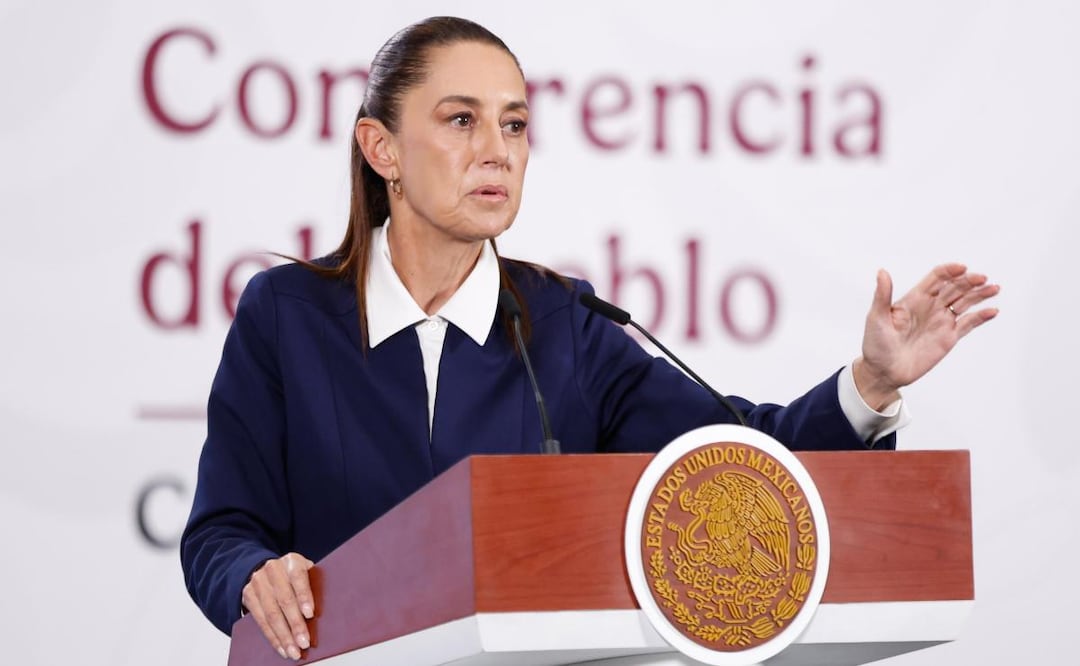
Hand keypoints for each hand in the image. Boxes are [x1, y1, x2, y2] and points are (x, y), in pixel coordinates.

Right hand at [241, 552, 315, 660]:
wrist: (264, 568)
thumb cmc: (294, 574)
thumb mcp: (305, 571)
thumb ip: (314, 583)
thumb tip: (330, 607)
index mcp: (292, 560)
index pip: (298, 578)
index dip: (304, 596)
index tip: (310, 614)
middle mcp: (273, 569)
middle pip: (284, 600)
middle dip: (295, 624)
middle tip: (304, 642)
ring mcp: (258, 582)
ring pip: (271, 614)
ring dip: (283, 636)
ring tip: (294, 651)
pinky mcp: (248, 596)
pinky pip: (260, 621)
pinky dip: (273, 637)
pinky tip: (282, 648)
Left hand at [854, 263, 998, 409]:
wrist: (883, 372)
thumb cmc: (875, 345)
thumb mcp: (876, 318)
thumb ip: (882, 295)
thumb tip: (882, 272)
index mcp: (914, 298)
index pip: (936, 278)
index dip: (949, 271)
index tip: (962, 268)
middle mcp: (930, 307)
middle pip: (954, 288)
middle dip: (968, 281)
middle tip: (981, 279)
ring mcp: (941, 321)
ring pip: (965, 302)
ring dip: (980, 294)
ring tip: (994, 288)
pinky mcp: (949, 337)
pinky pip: (968, 324)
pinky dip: (981, 317)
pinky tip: (992, 311)